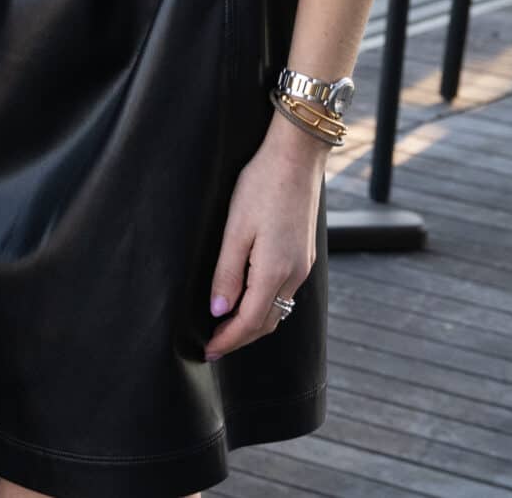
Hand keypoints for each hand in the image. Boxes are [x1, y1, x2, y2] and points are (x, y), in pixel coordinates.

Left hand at [203, 117, 323, 358]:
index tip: (208, 352)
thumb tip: (219, 311)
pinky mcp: (303, 255)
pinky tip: (249, 301)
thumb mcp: (236, 229)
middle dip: (240, 338)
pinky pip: (284, 293)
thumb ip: (227, 273)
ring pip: (278, 309)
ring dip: (253, 324)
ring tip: (227, 329)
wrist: (296, 159)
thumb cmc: (260, 187)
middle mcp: (294, 275)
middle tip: (214, 347)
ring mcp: (302, 266)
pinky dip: (265, 306)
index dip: (227, 340)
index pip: (249, 321)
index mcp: (275, 271)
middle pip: (267, 322)